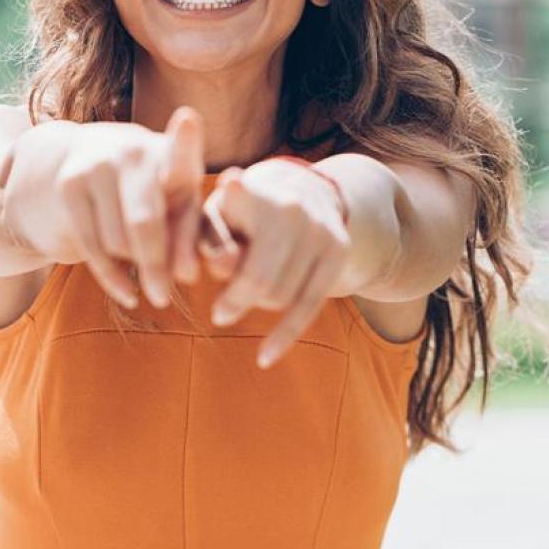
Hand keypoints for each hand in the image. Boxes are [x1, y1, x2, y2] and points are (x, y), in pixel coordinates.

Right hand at [44, 106, 207, 309]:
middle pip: (144, 223)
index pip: (179, 153)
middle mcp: (133, 152)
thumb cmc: (153, 191)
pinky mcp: (69, 185)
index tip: (188, 120)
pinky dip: (112, 278)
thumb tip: (188, 274)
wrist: (86, 160)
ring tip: (146, 267)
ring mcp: (97, 166)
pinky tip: (128, 293)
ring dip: (135, 266)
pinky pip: (92, 247)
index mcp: (170, 154)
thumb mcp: (180, 205)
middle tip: (163, 298)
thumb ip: (197, 237)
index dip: (184, 141)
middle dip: (155, 266)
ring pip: (118, 242)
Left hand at [201, 159, 352, 368]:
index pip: (236, 218)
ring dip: (258, 305)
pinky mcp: (339, 250)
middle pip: (259, 278)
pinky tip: (264, 358)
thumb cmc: (242, 209)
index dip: (225, 235)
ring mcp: (320, 229)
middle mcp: (292, 207)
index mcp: (253, 192)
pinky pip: (309, 306)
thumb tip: (220, 266)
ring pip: (281, 296)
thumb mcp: (216, 215)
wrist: (306, 190)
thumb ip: (209, 239)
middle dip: (235, 301)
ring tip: (246, 297)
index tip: (219, 259)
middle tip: (219, 312)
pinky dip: (284, 336)